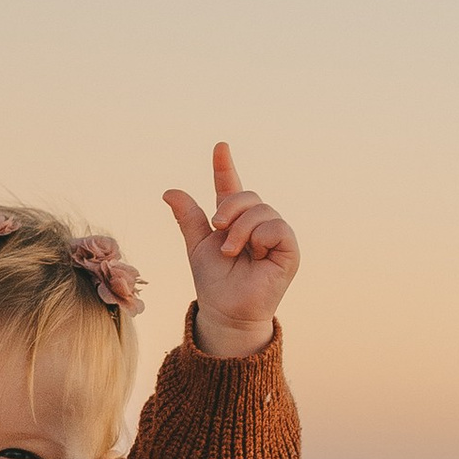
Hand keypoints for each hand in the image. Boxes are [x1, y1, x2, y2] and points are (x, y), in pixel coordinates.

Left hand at [162, 143, 298, 357]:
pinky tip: (255, 253)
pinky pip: (277, 227)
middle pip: (247, 196)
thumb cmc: (214, 281)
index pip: (230, 186)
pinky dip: (260, 237)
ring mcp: (275, 235)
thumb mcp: (197, 245)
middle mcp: (257, 224)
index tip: (220, 147)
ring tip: (232, 252)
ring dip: (240, 230)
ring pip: (261, 210)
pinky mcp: (289, 249)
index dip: (225, 167)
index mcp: (234, 220)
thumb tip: (170, 191)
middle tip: (217, 230)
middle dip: (228, 209)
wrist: (225, 310)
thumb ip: (188, 217)